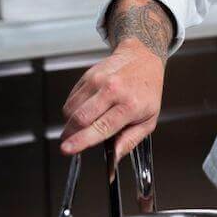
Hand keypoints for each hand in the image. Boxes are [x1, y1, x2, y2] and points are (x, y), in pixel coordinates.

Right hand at [60, 40, 164, 162]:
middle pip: (81, 117)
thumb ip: (130, 141)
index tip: (68, 149)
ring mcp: (99, 80)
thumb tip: (115, 158)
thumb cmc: (147, 89)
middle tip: (69, 142)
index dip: (81, 140)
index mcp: (130, 105)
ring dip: (70, 123)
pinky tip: (85, 109)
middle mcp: (113, 90)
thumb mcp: (149, 120)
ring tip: (82, 125)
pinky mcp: (88, 75)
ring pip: (72, 108)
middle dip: (70, 134)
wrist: (143, 58)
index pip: (101, 127)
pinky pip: (71, 98)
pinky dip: (72, 109)